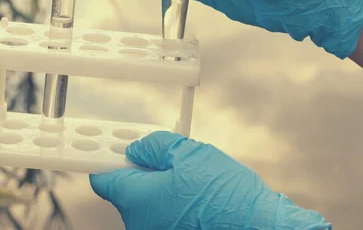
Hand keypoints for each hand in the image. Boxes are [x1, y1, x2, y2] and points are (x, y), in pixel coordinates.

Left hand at [89, 131, 330, 229]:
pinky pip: (161, 212)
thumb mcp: (189, 153)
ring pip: (146, 200)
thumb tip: (137, 147)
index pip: (102, 176)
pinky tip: (193, 189)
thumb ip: (155, 146)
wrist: (259, 228)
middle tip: (164, 151)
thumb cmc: (225, 194)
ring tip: (189, 171)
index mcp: (136, 199)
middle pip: (125, 187)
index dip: (108, 155)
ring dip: (158, 182)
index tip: (116, 142)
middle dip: (140, 166)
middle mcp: (139, 223)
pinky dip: (170, 198)